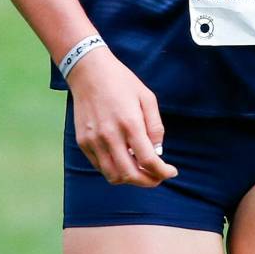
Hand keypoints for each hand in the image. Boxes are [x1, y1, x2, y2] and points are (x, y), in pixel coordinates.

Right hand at [67, 47, 178, 187]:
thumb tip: (157, 152)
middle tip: (158, 177)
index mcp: (130, 123)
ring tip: (141, 171)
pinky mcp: (83, 142)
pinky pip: (100, 166)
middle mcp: (110, 136)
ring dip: (130, 179)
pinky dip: (114, 170)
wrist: (89, 71)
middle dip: (148, 182)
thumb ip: (155, 126)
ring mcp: (94, 141)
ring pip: (113, 176)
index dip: (162, 172)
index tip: (171, 172)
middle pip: (130, 175)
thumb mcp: (147, 97)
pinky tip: (124, 160)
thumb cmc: (122, 82)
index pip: (148, 161)